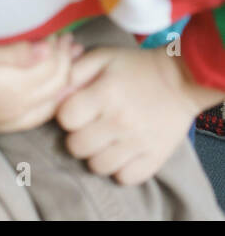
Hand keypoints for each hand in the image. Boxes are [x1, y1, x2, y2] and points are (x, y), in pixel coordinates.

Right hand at [0, 35, 81, 132]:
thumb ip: (14, 52)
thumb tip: (47, 48)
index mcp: (14, 89)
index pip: (54, 67)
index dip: (60, 48)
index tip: (59, 31)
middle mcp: (19, 109)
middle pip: (58, 85)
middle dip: (67, 61)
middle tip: (68, 41)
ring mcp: (12, 121)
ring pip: (53, 102)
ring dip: (64, 80)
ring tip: (66, 60)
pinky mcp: (4, 126)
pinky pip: (40, 115)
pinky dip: (53, 99)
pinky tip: (51, 88)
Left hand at [55, 47, 203, 185]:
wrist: (181, 79)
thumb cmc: (135, 67)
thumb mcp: (102, 57)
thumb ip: (74, 71)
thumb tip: (54, 91)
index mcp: (105, 94)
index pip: (66, 119)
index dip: (67, 116)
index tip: (77, 111)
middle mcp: (120, 121)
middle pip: (77, 147)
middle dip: (77, 138)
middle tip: (89, 129)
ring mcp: (139, 142)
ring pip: (99, 166)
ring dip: (96, 156)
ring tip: (104, 142)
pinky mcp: (156, 157)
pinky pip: (126, 178)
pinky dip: (120, 170)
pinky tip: (121, 154)